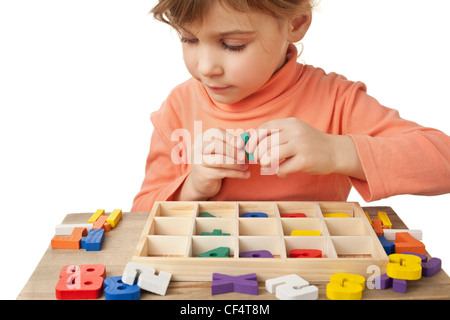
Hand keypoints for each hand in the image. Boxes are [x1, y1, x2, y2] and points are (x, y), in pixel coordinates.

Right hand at [174, 128, 249, 199]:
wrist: (201, 183)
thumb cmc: (214, 164)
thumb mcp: (220, 151)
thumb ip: (231, 143)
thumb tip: (246, 137)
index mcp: (203, 138)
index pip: (216, 133)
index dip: (230, 138)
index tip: (241, 143)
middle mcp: (198, 148)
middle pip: (216, 146)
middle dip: (233, 151)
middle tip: (244, 157)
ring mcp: (199, 162)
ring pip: (220, 160)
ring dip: (236, 163)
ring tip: (246, 166)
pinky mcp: (204, 175)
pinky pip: (223, 172)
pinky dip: (237, 173)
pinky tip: (245, 174)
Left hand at [245, 117, 365, 179]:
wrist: (336, 152)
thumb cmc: (310, 144)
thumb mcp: (294, 132)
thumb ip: (276, 135)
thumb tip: (250, 143)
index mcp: (290, 123)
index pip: (264, 129)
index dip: (253, 140)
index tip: (250, 150)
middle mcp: (295, 132)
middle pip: (265, 144)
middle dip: (257, 155)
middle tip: (259, 161)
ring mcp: (301, 145)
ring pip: (271, 156)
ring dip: (266, 164)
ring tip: (269, 166)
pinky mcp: (305, 160)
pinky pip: (282, 169)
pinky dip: (279, 172)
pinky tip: (284, 172)